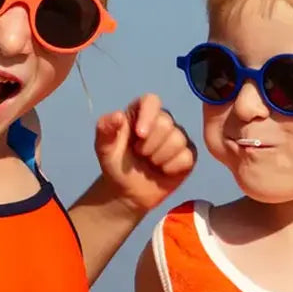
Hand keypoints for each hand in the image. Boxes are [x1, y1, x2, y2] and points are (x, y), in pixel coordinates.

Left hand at [94, 93, 195, 212]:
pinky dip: (172, 167)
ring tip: (150, 163)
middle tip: (139, 154)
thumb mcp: (104, 147)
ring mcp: (178, 137)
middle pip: (166, 123)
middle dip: (149, 144)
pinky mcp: (188, 155)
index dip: (148, 115)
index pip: (151, 100)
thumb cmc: (116, 163)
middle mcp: (162, 120)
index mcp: (141, 112)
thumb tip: (118, 115)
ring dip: (159, 157)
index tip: (140, 134)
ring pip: (178, 140)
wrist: (127, 191)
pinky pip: (187, 157)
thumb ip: (105, 128)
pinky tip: (163, 171)